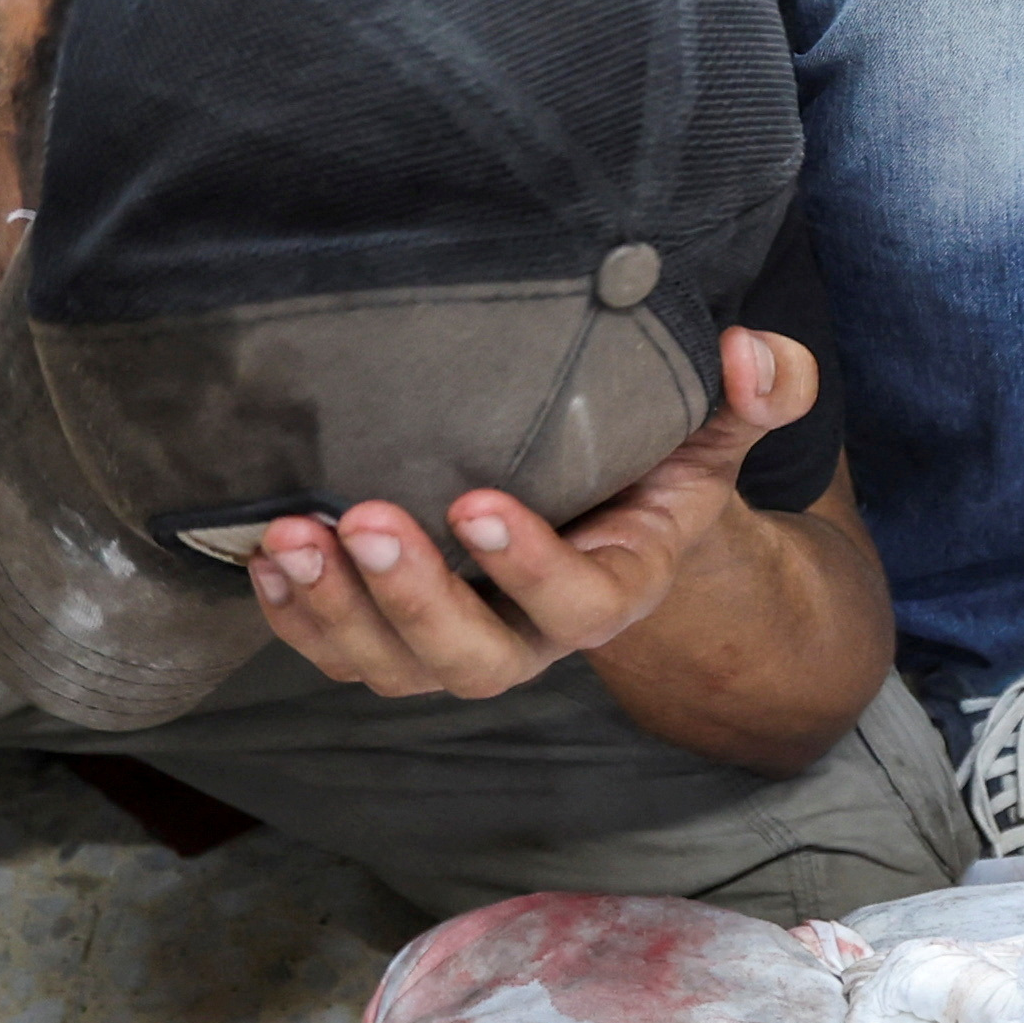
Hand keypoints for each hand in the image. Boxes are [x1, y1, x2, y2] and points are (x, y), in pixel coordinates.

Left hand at [246, 328, 817, 702]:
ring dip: (337, 612)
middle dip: (412, 599)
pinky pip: (343, 653)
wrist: (605, 508)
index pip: (582, 603)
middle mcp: (536, 635)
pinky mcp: (400, 636)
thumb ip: (757, 391)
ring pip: (395, 667)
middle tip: (361, 516)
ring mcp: (462, 642)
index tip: (476, 501)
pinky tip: (265, 556)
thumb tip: (748, 354)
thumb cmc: (655, 461)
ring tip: (293, 536)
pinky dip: (297, 617)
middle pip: (476, 661)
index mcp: (618, 585)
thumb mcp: (715, 423)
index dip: (530, 568)